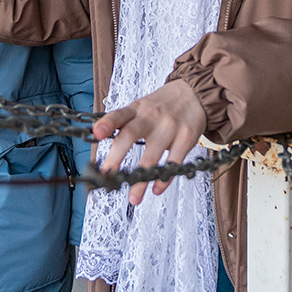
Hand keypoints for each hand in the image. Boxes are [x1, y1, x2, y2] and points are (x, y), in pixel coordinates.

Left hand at [93, 80, 206, 204]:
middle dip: (116, 157)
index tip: (96, 133)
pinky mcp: (186, 138)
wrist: (196, 93)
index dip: (107, 124)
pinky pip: (174, 161)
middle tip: (106, 177)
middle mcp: (151, 117)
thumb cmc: (163, 104)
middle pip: (130, 135)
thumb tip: (97, 137)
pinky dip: (165, 178)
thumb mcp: (142, 106)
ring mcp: (169, 127)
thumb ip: (123, 121)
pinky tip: (156, 188)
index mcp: (137, 109)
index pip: (119, 115)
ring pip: (152, 156)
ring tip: (133, 198)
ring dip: (141, 180)